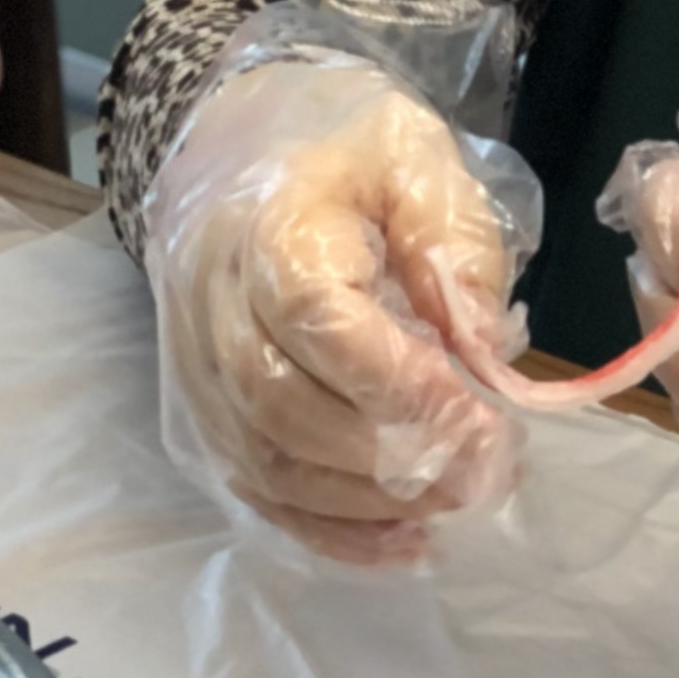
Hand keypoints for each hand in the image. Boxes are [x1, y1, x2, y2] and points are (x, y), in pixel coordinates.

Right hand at [142, 58, 523, 565]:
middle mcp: (210, 299)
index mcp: (267, 225)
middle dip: (387, 456)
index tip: (483, 417)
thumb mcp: (415, 156)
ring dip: (360, 503)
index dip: (400, 384)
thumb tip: (485, 352)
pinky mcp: (197, 402)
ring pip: (259, 458)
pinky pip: (247, 484)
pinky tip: (399, 540)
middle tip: (483, 472)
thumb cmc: (338, 145)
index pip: (317, 323)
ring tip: (452, 503)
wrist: (230, 137)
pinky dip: (321, 528)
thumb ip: (454, 243)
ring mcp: (192, 360)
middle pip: (279, 405)